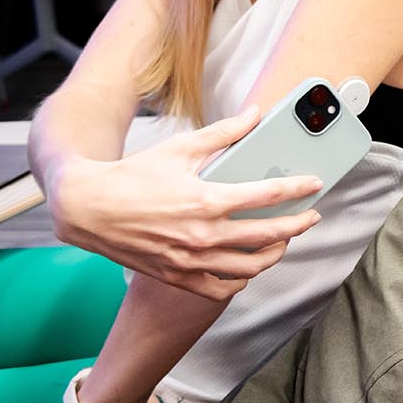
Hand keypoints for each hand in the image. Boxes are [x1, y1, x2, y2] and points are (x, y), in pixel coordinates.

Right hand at [47, 106, 323, 300]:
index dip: (298, 189)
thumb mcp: (181, 148)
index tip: (314, 184)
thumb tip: (255, 114)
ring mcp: (190, 260)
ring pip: (250, 267)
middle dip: (298, 224)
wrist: (88, 209)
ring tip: (284, 240)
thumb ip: (224, 133)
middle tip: (312, 215)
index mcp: (207, 200)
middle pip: (269, 235)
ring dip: (275, 253)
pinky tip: (247, 268)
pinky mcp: (176, 276)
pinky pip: (220, 288)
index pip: (269, 196)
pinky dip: (240, 280)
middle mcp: (203, 235)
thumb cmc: (133, 176)